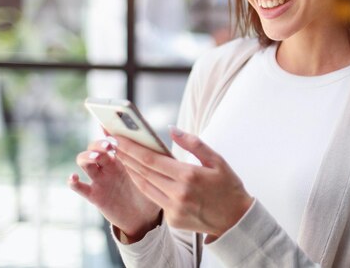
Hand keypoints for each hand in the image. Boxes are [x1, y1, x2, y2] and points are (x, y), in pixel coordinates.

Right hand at [68, 137, 161, 240]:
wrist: (146, 216)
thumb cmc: (152, 188)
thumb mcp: (154, 170)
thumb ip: (154, 153)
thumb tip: (170, 130)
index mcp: (123, 154)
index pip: (110, 136)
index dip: (109, 130)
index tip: (113, 127)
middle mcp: (108, 164)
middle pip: (95, 146)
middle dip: (100, 143)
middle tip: (110, 145)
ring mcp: (100, 178)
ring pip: (84, 161)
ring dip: (87, 157)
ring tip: (96, 158)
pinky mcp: (95, 195)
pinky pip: (80, 187)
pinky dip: (73, 182)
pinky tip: (74, 177)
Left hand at [114, 126, 252, 240]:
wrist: (236, 220)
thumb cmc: (228, 186)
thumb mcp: (217, 160)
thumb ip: (193, 143)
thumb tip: (171, 129)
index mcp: (189, 176)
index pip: (152, 159)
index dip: (132, 148)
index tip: (119, 137)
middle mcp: (178, 194)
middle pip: (143, 172)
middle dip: (126, 156)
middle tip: (113, 143)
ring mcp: (173, 209)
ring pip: (144, 186)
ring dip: (131, 170)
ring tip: (121, 155)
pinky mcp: (172, 219)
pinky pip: (154, 198)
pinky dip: (144, 184)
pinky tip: (138, 174)